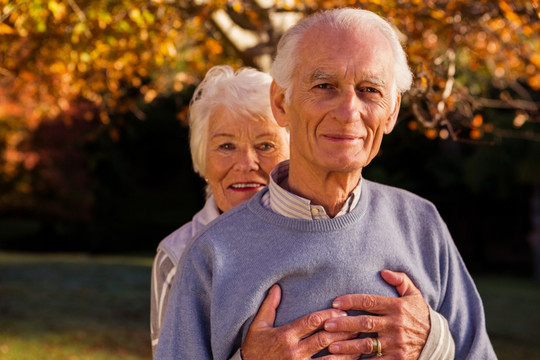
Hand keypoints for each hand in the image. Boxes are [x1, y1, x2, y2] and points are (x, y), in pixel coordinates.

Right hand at [241, 284, 357, 359]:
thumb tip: (277, 287)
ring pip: (329, 358)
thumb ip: (269, 306)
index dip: (329, 315)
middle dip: (342, 330)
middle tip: (357, 324)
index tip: (341, 312)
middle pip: (324, 338)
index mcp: (285, 335)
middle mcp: (294, 351)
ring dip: (346, 351)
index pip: (312, 321)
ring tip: (360, 344)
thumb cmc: (254, 348)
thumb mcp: (258, 326)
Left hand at [324, 270, 429, 358]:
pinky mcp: (398, 359)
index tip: (335, 303)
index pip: (370, 301)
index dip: (351, 301)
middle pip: (365, 323)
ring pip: (367, 344)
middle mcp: (395, 324)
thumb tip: (383, 271)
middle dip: (344, 324)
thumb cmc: (419, 315)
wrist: (437, 341)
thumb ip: (400, 280)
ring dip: (348, 346)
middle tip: (326, 325)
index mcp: (396, 307)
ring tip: (331, 347)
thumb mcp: (414, 295)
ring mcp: (396, 343)